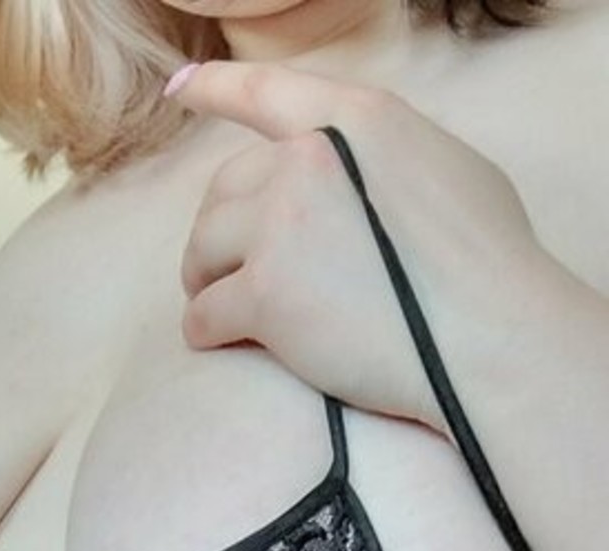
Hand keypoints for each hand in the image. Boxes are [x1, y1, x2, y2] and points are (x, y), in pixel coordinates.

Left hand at [166, 62, 543, 430]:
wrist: (489, 331)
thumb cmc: (489, 263)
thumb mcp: (448, 169)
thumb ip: (390, 161)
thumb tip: (370, 179)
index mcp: (355, 119)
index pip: (269, 92)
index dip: (218, 88)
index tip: (182, 88)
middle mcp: (307, 159)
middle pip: (226, 188)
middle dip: (220, 228)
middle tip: (223, 266)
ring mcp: (282, 224)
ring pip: (204, 248)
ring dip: (203, 278)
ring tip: (218, 304)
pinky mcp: (265, 293)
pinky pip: (207, 312)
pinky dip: (205, 329)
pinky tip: (217, 340)